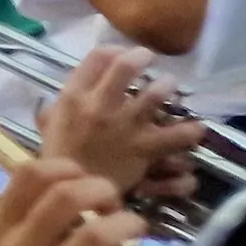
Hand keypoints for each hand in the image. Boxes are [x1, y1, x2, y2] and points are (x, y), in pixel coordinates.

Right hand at [30, 45, 208, 201]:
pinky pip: (176, 134)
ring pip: (156, 94)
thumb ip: (55, 109)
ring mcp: (124, 125)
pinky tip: (195, 127)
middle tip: (149, 59)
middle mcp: (99, 106)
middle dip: (141, 57)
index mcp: (72, 98)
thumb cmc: (61, 160)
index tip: (120, 53)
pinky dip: (190, 131)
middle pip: (126, 67)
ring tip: (170, 86)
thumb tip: (54, 98)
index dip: (112, 51)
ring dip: (167, 86)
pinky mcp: (144, 147)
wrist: (73, 194)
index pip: (96, 58)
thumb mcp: (50, 128)